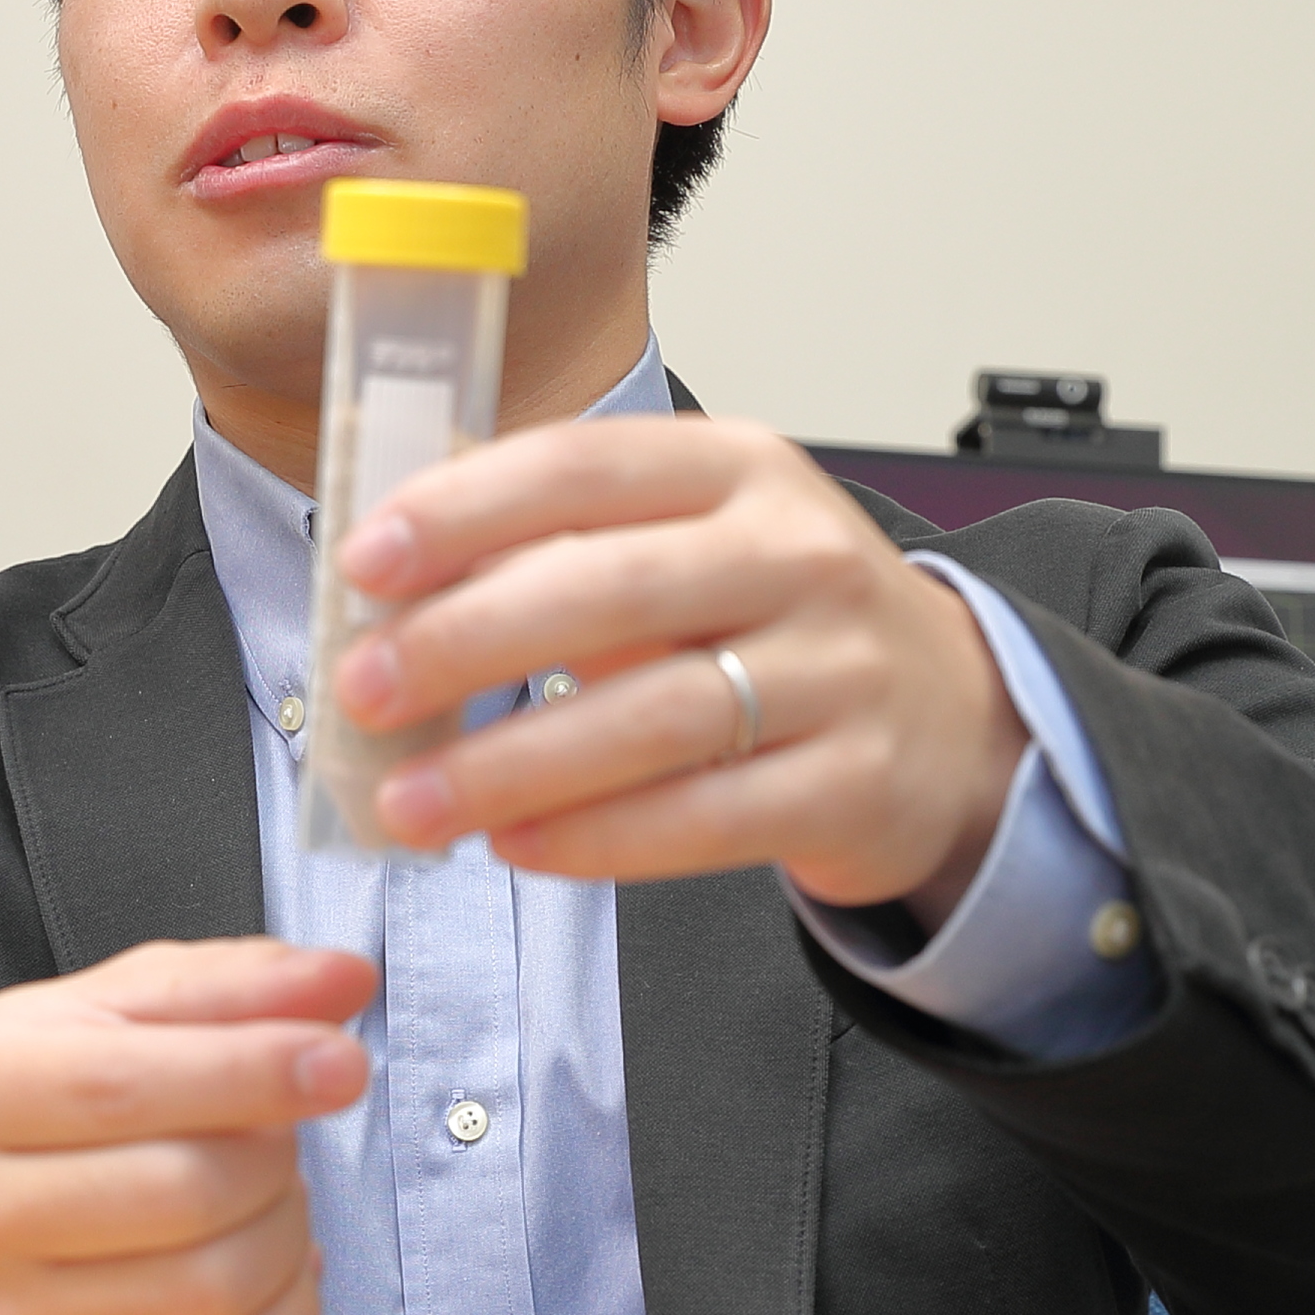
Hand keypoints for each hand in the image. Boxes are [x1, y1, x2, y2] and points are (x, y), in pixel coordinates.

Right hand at [0, 938, 376, 1314]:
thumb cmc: (70, 1090)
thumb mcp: (127, 1009)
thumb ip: (236, 986)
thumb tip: (347, 977)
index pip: (123, 1088)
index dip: (251, 1073)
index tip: (342, 1063)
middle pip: (179, 1195)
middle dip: (273, 1158)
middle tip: (280, 1134)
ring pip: (209, 1293)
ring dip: (286, 1235)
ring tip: (273, 1195)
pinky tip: (279, 1267)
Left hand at [326, 414, 1026, 917]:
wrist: (952, 717)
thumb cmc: (779, 621)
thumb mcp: (692, 542)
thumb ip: (561, 549)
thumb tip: (389, 597)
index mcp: (737, 468)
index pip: (578, 468)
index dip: (460, 512)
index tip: (362, 564)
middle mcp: (797, 554)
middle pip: (606, 590)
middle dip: (463, 642)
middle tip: (363, 690)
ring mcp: (839, 669)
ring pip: (651, 716)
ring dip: (509, 765)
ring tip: (409, 803)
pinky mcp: (855, 781)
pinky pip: (705, 815)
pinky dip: (597, 837)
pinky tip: (515, 846)